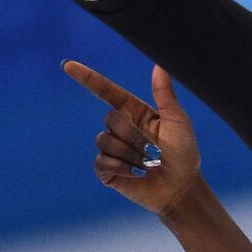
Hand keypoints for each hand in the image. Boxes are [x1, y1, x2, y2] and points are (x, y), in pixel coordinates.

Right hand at [63, 60, 202, 217]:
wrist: (181, 187)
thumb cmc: (183, 152)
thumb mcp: (178, 121)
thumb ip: (165, 95)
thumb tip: (160, 65)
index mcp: (134, 111)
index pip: (106, 91)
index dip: (87, 77)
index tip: (68, 64)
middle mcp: (120, 127)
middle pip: (110, 119)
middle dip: (134, 136)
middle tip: (156, 152)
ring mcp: (111, 148)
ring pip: (105, 141)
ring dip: (132, 154)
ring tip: (150, 165)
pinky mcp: (106, 169)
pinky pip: (102, 162)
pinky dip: (122, 168)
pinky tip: (138, 174)